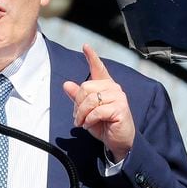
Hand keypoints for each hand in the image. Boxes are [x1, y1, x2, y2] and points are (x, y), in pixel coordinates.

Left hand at [62, 44, 135, 161]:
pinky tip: (90, 124)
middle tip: (78, 118)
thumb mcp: (86, 111)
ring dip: (82, 114)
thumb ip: (77, 98)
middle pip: (86, 87)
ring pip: (90, 100)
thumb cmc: (104, 125)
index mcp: (105, 86)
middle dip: (78, 104)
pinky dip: (89, 120)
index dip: (92, 57)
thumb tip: (66, 84)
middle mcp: (113, 88)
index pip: (98, 68)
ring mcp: (118, 97)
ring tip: (82, 123)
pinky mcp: (120, 108)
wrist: (118, 141)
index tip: (85, 46)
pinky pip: (97, 111)